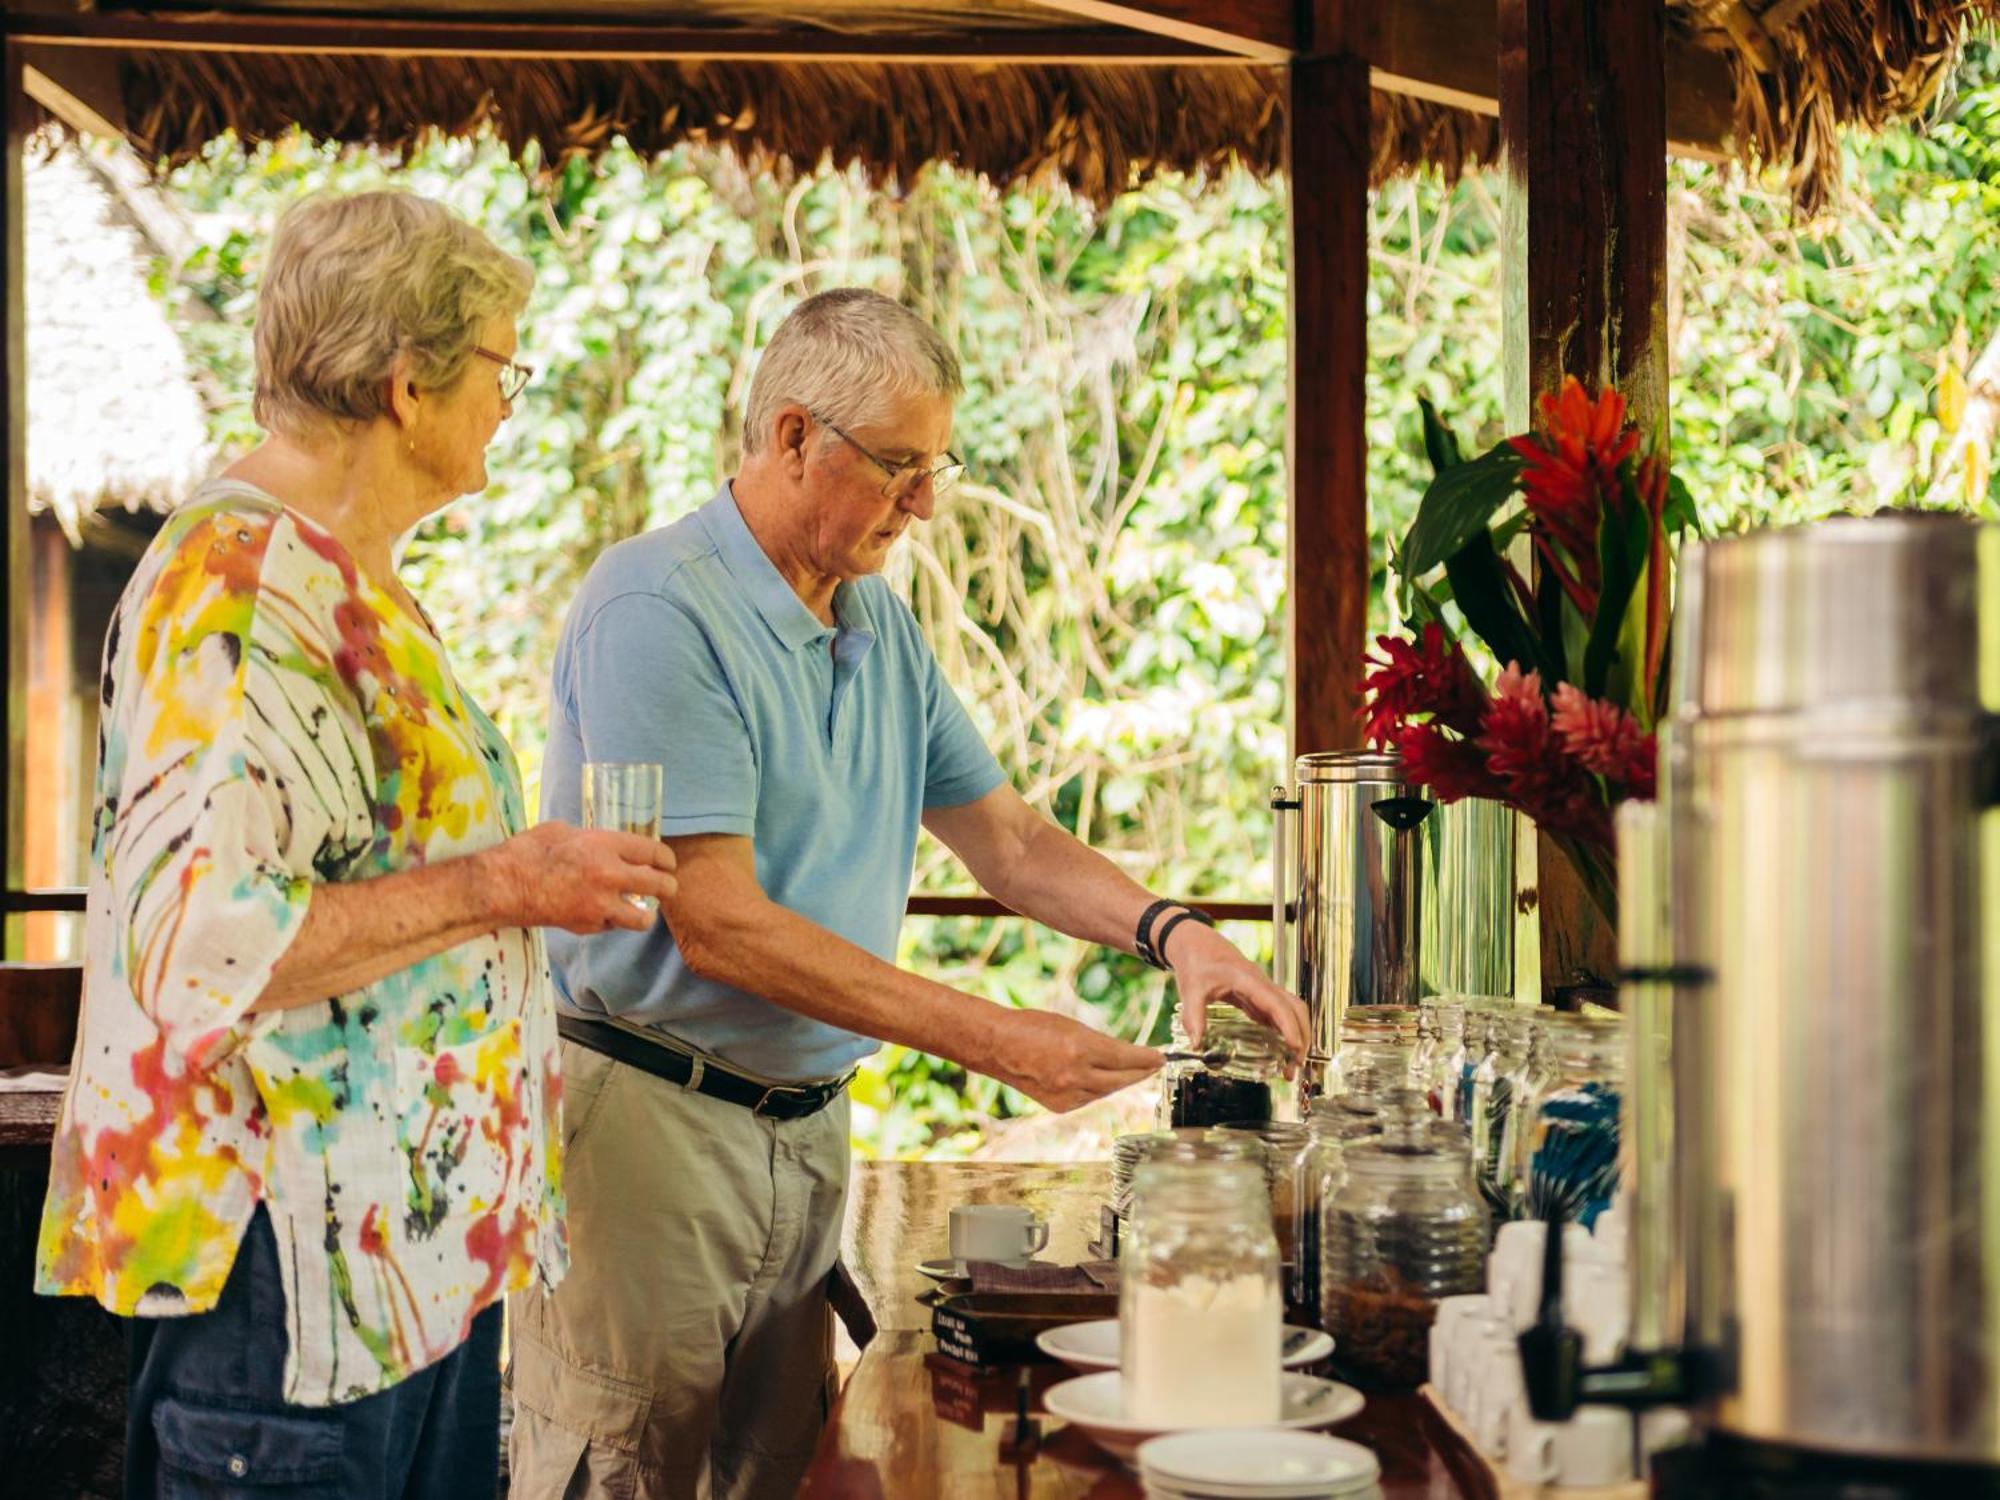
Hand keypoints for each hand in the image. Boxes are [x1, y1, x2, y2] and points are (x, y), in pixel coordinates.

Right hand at [480, 822, 678, 933]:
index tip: (668, 863)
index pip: (653, 852)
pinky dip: (611, 921)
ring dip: (646, 914)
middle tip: (667, 887)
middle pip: (659, 885)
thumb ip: (589, 838)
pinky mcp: (587, 925)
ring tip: (642, 910)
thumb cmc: (527, 851)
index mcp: (605, 845)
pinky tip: (604, 914)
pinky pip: (612, 926)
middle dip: (668, 887)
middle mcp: (610, 875)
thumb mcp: (562, 830)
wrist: (504, 886)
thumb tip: (599, 842)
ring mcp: (600, 905)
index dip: (666, 859)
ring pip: (643, 918)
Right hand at [985, 1009, 1163, 1113]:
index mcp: (1080, 1048)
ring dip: (1121, 1081)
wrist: (997, 1046)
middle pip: (1122, 1079)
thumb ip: (1099, 1043)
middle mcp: (1076, 1075)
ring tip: (1133, 1072)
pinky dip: (1098, 1089)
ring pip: (1107, 1091)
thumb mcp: (1071, 1026)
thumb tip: (1124, 1056)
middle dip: (1141, 1073)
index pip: (1126, 1058)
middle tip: (1155, 1066)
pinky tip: (1103, 1081)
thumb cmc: (1032, 1026)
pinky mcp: (1059, 1106)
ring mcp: (1067, 1094)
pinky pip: (1089, 1099)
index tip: (1161, 1057)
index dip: (1147, 1059)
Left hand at [1164, 921, 1309, 1060]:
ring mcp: (1263, 989)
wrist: (1196, 943)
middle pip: (1295, 1008)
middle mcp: (1262, 984)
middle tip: (1295, 1065)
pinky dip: (1285, 1030)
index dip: (1289, 1026)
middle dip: (1302, 1035)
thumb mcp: (1191, 989)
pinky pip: (1279, 1013)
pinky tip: (1282, 1049)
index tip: (1295, 1047)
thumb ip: (1194, 1017)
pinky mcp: (1258, 995)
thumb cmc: (1196, 962)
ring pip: (1291, 1010)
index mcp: (1249, 980)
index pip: (1277, 1004)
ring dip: (1298, 1034)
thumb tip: (1197, 1046)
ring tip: (1292, 1062)